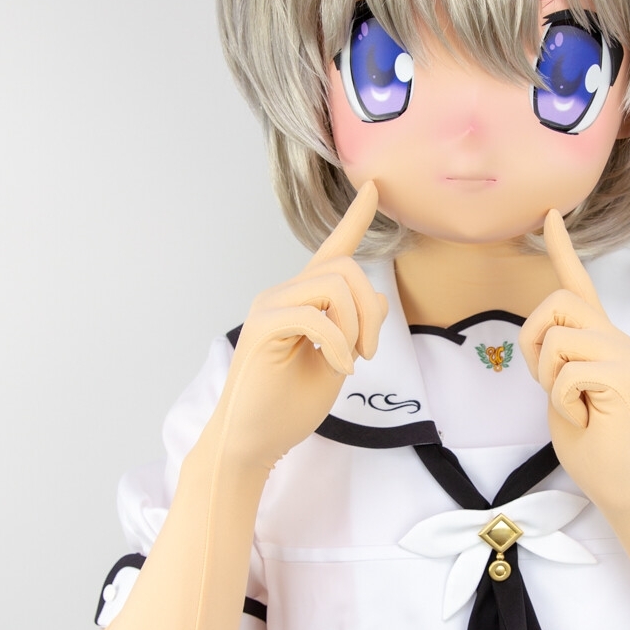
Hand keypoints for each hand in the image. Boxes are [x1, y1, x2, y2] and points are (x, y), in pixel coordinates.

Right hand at [216, 182, 387, 471]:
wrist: (253, 441)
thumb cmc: (288, 406)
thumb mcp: (337, 361)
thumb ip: (354, 327)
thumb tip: (375, 299)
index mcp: (302, 300)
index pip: (332, 250)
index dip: (354, 218)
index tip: (374, 187)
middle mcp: (284, 294)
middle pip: (346, 267)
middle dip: (372, 308)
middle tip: (369, 352)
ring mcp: (271, 307)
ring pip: (334, 285)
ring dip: (357, 325)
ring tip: (352, 361)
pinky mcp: (264, 327)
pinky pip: (316, 315)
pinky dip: (338, 344)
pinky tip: (339, 368)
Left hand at [519, 211, 629, 522]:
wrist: (622, 483)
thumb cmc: (592, 442)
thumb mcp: (561, 391)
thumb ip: (558, 357)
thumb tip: (546, 338)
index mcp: (601, 339)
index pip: (578, 284)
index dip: (563, 248)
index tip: (551, 213)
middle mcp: (617, 337)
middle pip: (556, 302)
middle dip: (534, 340)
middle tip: (549, 383)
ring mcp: (623, 354)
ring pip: (557, 337)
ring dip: (548, 376)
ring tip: (572, 403)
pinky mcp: (623, 376)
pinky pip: (565, 373)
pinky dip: (562, 401)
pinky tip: (584, 417)